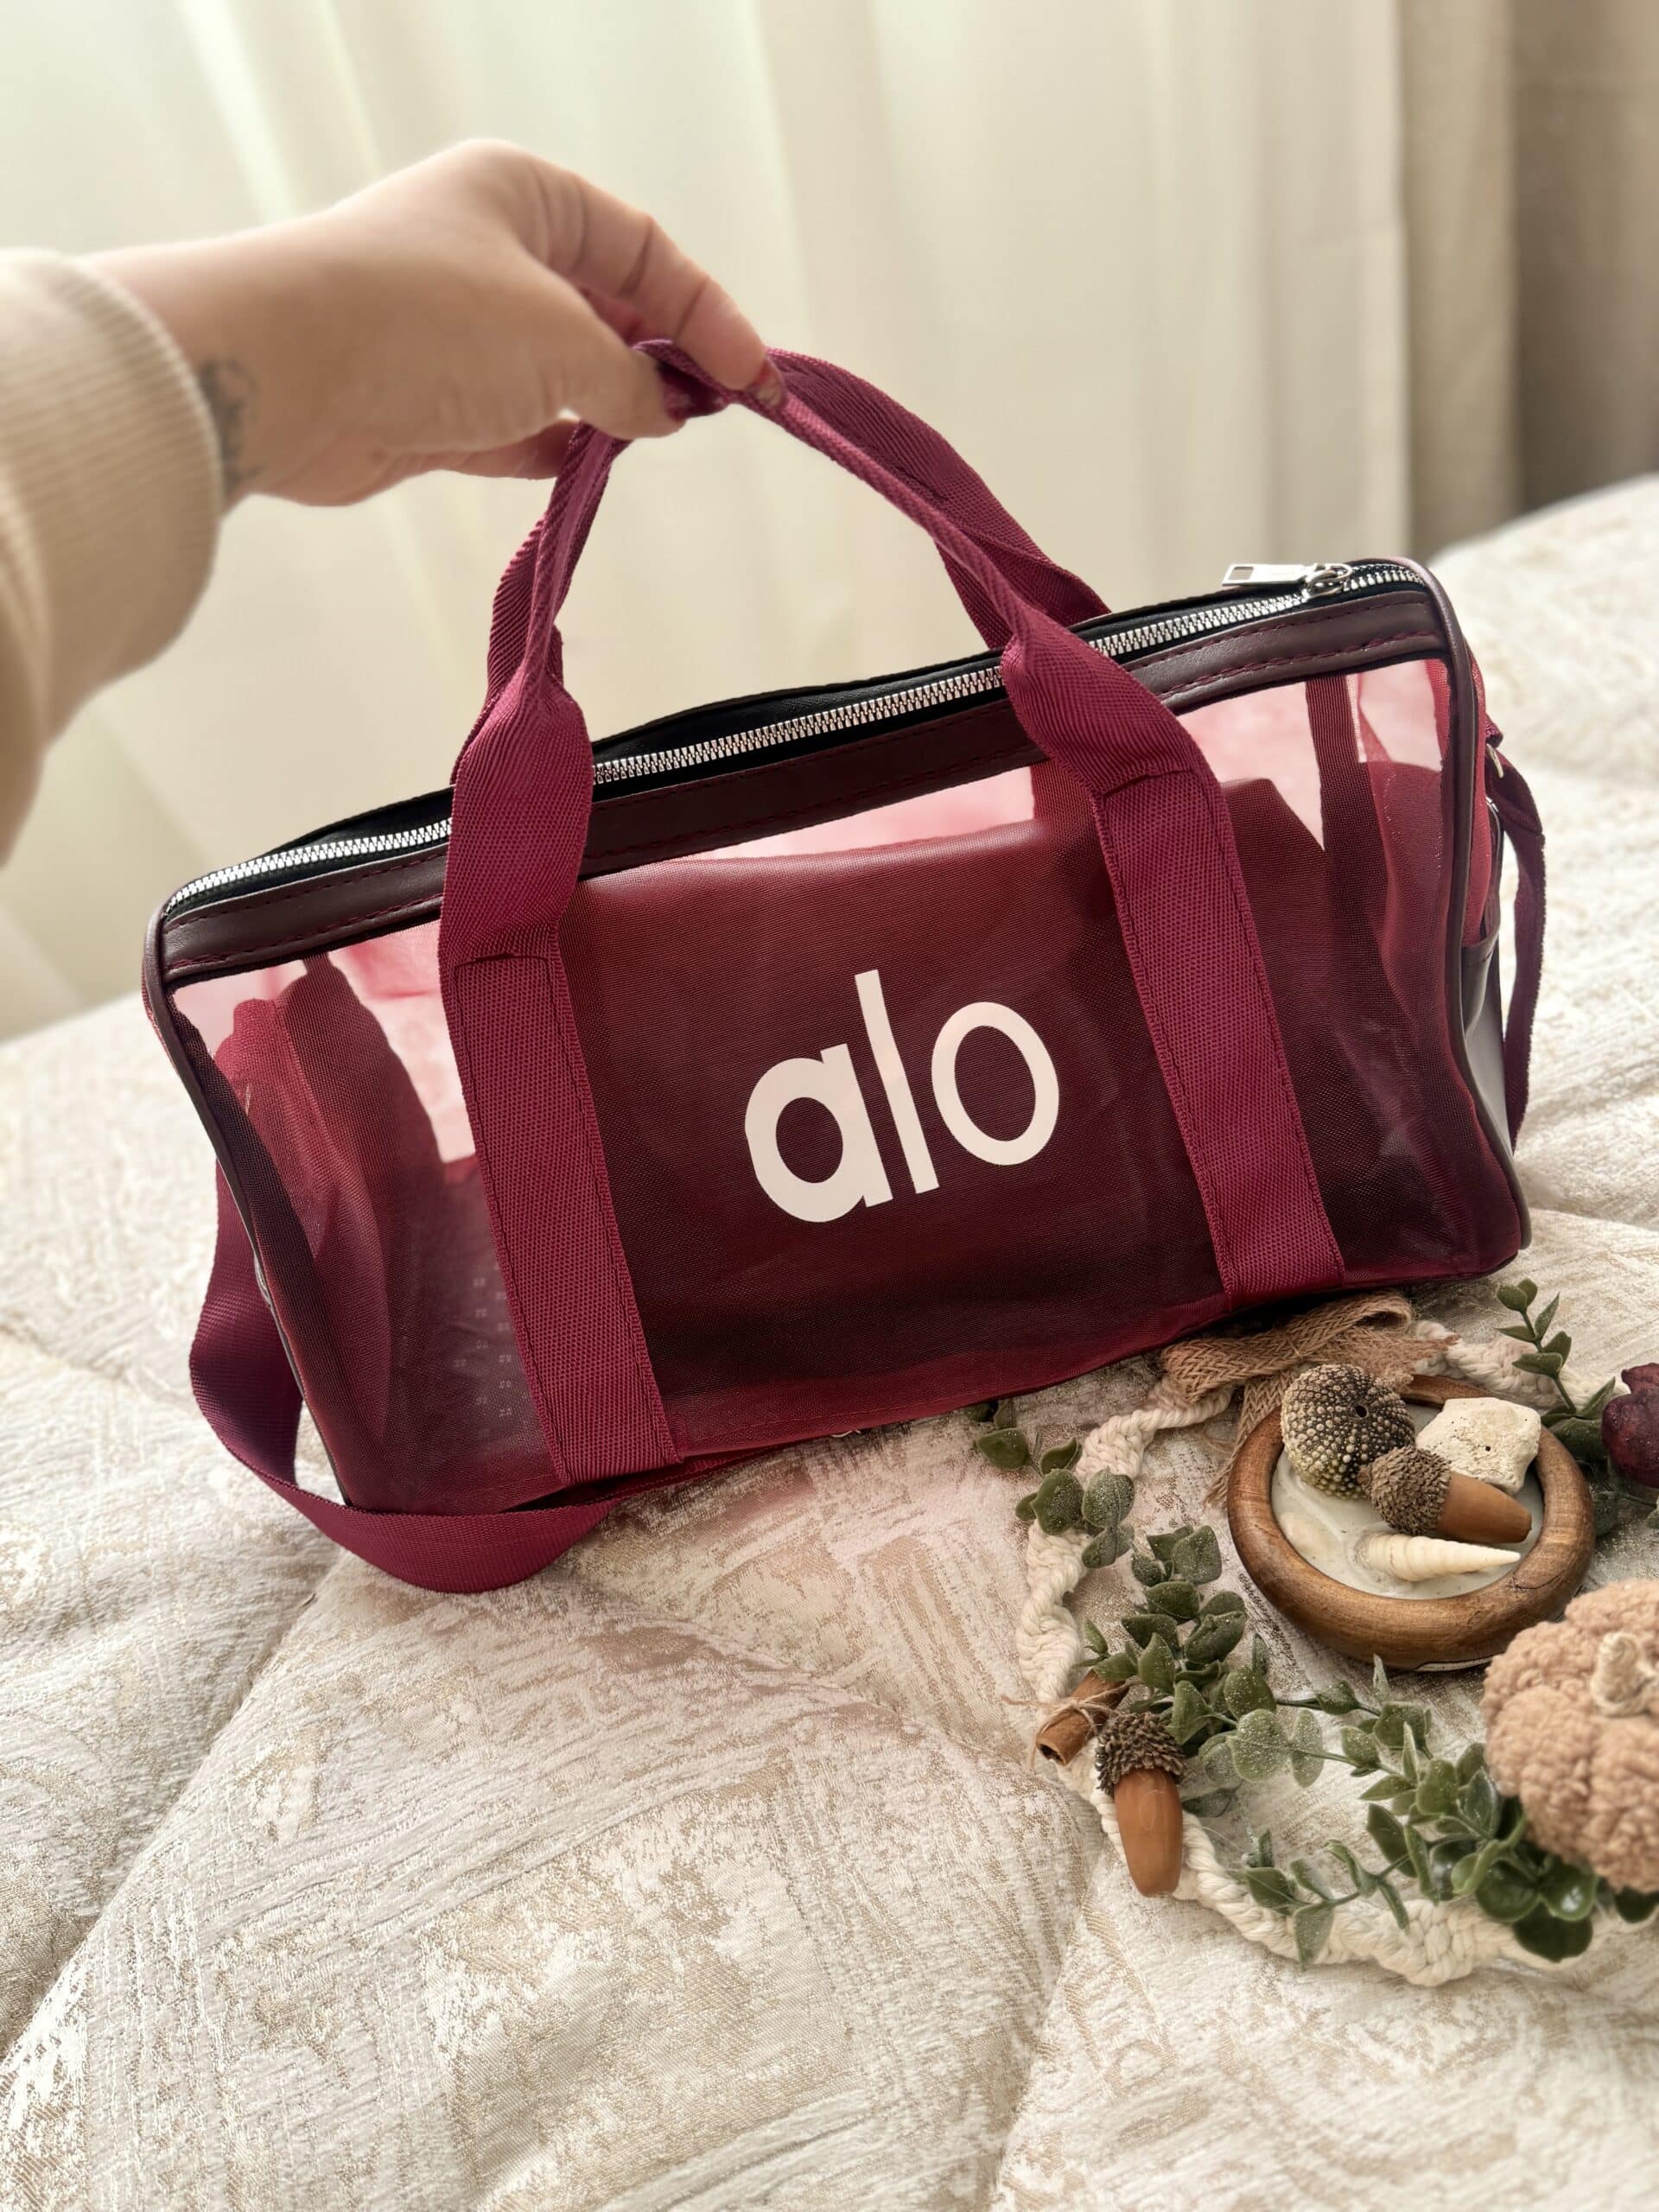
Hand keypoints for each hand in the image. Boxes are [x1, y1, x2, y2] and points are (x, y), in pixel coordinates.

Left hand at [91, 141, 779, 505]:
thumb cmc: (426, 319)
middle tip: (715, 412)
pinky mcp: (425, 403)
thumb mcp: (563, 339)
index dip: (708, 315)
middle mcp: (487, 250)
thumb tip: (659, 411)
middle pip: (603, 306)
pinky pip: (512, 425)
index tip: (754, 382)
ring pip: (558, 369)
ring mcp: (453, 329)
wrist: (285, 374)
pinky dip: (553, 446)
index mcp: (523, 195)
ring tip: (655, 440)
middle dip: (661, 360)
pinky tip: (588, 467)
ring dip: (607, 408)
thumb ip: (629, 380)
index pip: (643, 250)